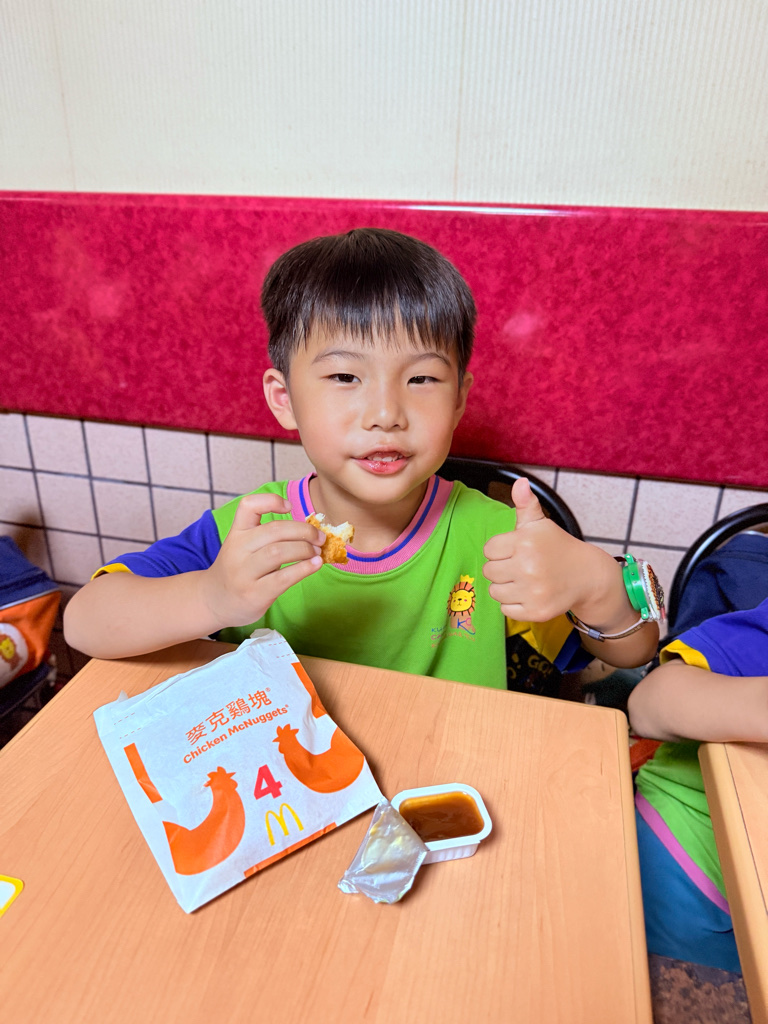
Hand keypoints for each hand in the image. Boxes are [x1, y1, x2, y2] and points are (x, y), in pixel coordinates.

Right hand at [200, 493, 323, 628]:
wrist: (215, 601)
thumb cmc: (238, 570)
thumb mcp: (243, 546)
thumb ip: (267, 536)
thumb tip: (310, 531)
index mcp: (236, 532)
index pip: (248, 506)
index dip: (271, 501)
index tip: (289, 507)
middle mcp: (237, 550)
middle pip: (274, 530)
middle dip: (303, 531)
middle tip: (320, 538)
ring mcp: (244, 573)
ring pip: (279, 552)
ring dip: (305, 549)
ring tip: (317, 552)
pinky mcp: (255, 593)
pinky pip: (283, 577)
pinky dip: (304, 569)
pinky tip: (315, 565)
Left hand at [483, 478, 599, 621]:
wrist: (587, 575)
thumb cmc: (557, 547)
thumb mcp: (541, 523)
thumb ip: (525, 503)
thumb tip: (520, 482)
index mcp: (525, 542)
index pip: (488, 550)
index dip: (500, 550)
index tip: (516, 550)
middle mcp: (528, 567)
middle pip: (489, 571)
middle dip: (501, 568)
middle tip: (520, 565)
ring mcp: (532, 591)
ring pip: (495, 592)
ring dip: (506, 587)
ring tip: (524, 580)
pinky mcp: (535, 611)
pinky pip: (505, 610)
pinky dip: (514, 604)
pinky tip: (529, 594)